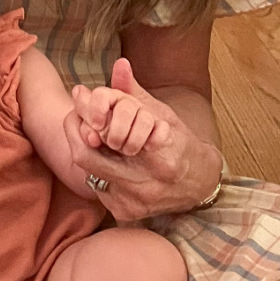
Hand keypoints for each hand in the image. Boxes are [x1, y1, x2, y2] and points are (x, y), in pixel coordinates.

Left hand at [63, 58, 222, 220]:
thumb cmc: (179, 143)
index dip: (82, 122)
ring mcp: (133, 204)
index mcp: (159, 156)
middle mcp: (146, 185)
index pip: (100, 137)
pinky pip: (99, 191)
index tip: (80, 109)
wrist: (201, 184)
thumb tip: (119, 64)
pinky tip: (109, 164)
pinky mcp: (126, 216)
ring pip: (89, 175)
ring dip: (89, 156)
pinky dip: (99, 174)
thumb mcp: (161, 113)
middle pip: (87, 159)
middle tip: (81, 125)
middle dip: (78, 136)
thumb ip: (135, 92)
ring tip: (96, 143)